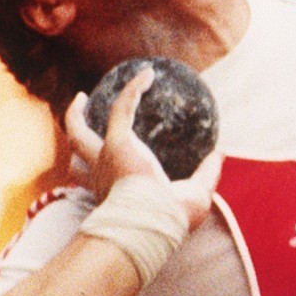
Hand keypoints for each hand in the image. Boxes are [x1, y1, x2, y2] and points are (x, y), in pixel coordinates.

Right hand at [65, 68, 222, 234]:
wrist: (154, 221)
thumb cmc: (170, 218)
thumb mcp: (195, 197)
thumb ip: (207, 174)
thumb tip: (220, 154)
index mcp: (115, 192)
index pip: (98, 181)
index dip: (96, 171)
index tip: (109, 160)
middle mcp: (102, 176)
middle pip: (76, 157)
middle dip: (75, 140)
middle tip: (78, 122)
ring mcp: (106, 158)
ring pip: (78, 133)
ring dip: (76, 114)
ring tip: (81, 96)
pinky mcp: (117, 142)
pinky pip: (122, 107)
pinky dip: (134, 89)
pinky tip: (148, 74)